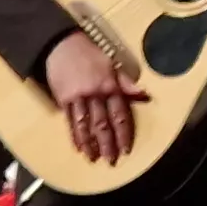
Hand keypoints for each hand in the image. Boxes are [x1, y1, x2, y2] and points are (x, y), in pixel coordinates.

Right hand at [43, 35, 148, 165]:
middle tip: (111, 161)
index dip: (123, 133)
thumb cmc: (90, 54)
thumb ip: (127, 82)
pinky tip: (78, 147)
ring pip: (85, 125)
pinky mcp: (63, 99)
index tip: (126, 149)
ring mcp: (77, 98)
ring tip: (93, 159)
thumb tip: (145, 94)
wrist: (61, 44)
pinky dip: (74, 135)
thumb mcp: (112, 64)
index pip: (119, 114)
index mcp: (110, 86)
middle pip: (102, 124)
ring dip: (90, 144)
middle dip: (107, 144)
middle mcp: (94, 94)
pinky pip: (69, 120)